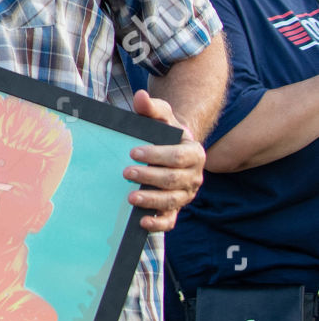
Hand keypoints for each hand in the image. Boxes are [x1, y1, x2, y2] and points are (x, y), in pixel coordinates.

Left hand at [126, 89, 204, 232]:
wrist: (171, 149)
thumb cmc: (163, 132)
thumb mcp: (161, 117)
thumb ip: (152, 108)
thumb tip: (141, 97)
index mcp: (194, 153)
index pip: (178, 156)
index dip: (157, 155)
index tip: (134, 152)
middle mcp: (194, 176)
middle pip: (173, 180)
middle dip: (149, 177)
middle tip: (126, 172)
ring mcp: (185, 194)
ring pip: (172, 201)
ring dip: (151, 200)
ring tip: (131, 198)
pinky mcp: (175, 209)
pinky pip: (170, 220)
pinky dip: (158, 223)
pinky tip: (142, 221)